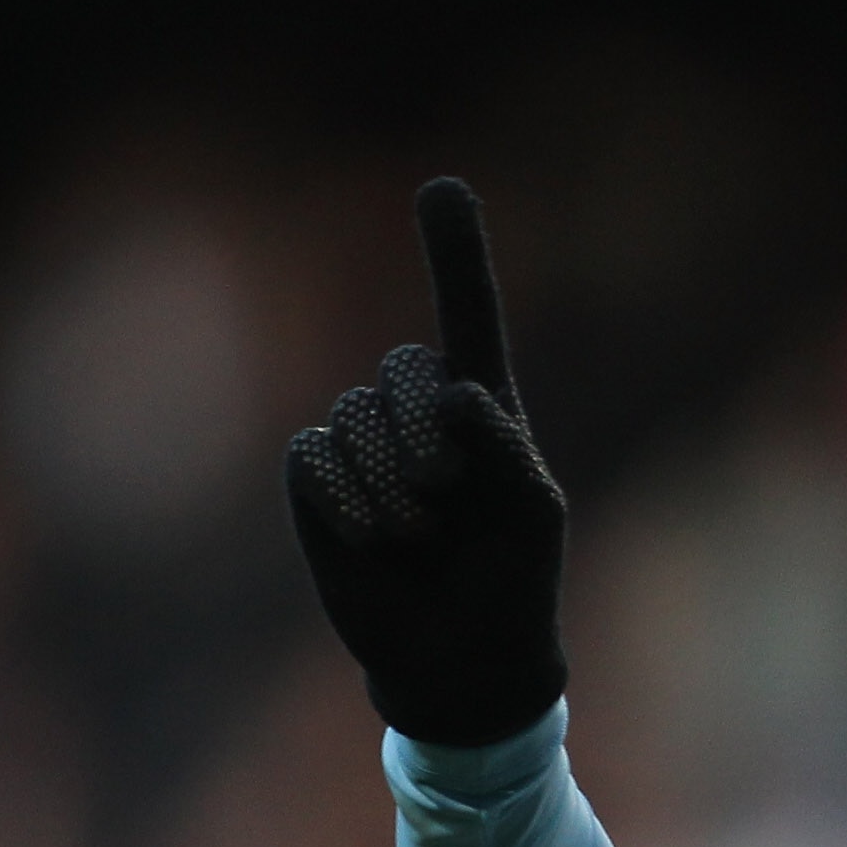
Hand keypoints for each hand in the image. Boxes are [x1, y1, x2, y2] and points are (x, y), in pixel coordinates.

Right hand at [283, 177, 569, 746]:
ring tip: (421, 537)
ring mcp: (362, 443)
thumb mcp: (533, 513)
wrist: (458, 657)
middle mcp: (417, 410)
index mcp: (482, 406)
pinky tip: (376, 540)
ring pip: (354, 416)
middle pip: (399, 369)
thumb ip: (505, 443)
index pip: (466, 314)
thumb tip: (452, 389)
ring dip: (392, 485)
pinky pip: (313, 456)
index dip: (453, 251)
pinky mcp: (318, 481)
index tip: (442, 188)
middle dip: (425, 437)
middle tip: (451, 503)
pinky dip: (348, 501)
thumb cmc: (512, 581)